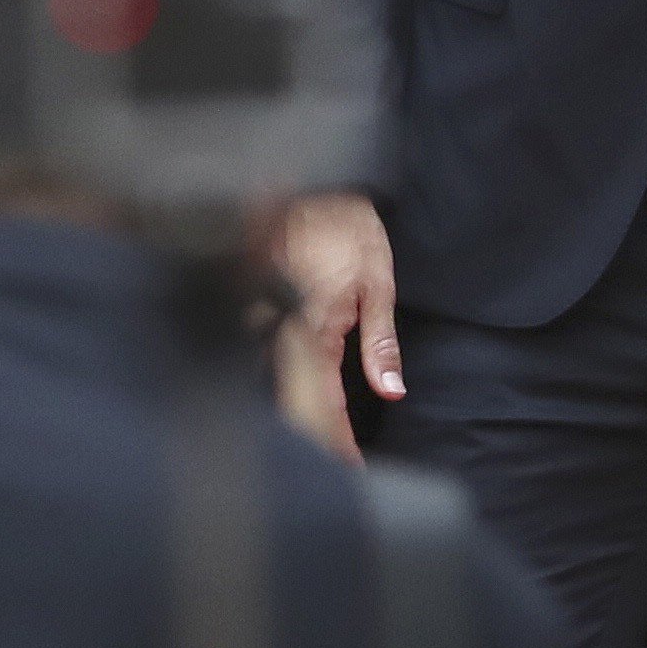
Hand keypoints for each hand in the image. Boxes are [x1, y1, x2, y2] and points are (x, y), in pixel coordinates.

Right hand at [275, 189, 403, 457]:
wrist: (309, 179)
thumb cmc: (346, 224)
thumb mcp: (377, 278)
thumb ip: (380, 338)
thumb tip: (390, 390)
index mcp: (314, 322)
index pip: (323, 396)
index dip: (335, 437)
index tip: (348, 466)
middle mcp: (281, 325)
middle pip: (291, 397)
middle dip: (312, 437)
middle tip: (334, 468)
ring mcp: (264, 317)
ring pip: (273, 380)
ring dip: (294, 414)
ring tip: (314, 447)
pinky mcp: (256, 307)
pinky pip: (265, 358)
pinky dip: (281, 386)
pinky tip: (288, 403)